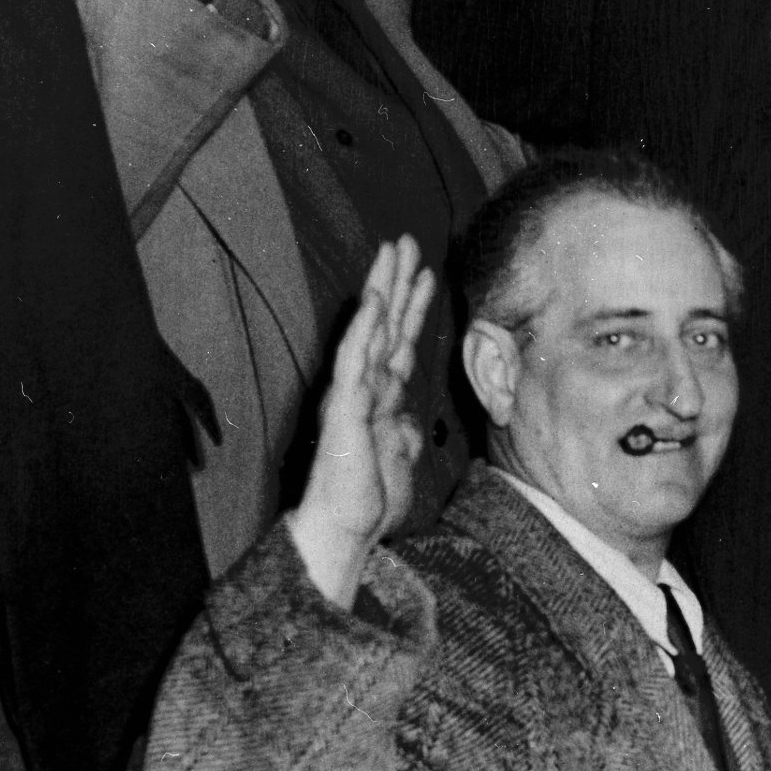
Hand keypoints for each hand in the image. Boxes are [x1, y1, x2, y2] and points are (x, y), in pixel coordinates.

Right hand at [287, 239, 435, 607]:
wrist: (345, 529)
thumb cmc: (368, 498)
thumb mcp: (399, 459)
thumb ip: (404, 433)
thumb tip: (409, 420)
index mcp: (378, 397)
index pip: (399, 341)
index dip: (412, 307)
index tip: (426, 274)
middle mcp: (363, 386)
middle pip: (385, 323)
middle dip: (397, 281)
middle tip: (408, 241)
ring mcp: (351, 392)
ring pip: (370, 329)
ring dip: (383, 288)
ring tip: (394, 250)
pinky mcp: (344, 405)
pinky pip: (355, 358)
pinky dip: (365, 327)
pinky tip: (374, 299)